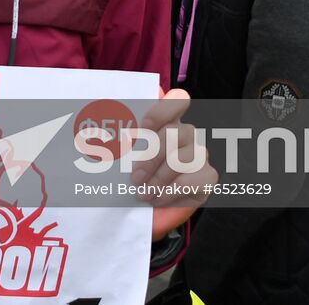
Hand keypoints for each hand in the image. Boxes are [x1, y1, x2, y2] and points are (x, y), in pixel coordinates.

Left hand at [130, 89, 216, 238]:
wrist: (143, 208)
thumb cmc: (130, 175)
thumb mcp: (121, 155)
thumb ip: (120, 140)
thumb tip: (100, 129)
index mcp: (167, 121)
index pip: (178, 100)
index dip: (163, 110)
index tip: (143, 127)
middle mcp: (186, 134)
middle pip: (177, 132)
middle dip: (153, 156)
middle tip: (135, 177)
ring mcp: (199, 154)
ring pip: (184, 158)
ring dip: (159, 178)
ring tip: (142, 192)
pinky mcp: (207, 177)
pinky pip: (194, 180)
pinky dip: (171, 192)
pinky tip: (156, 199)